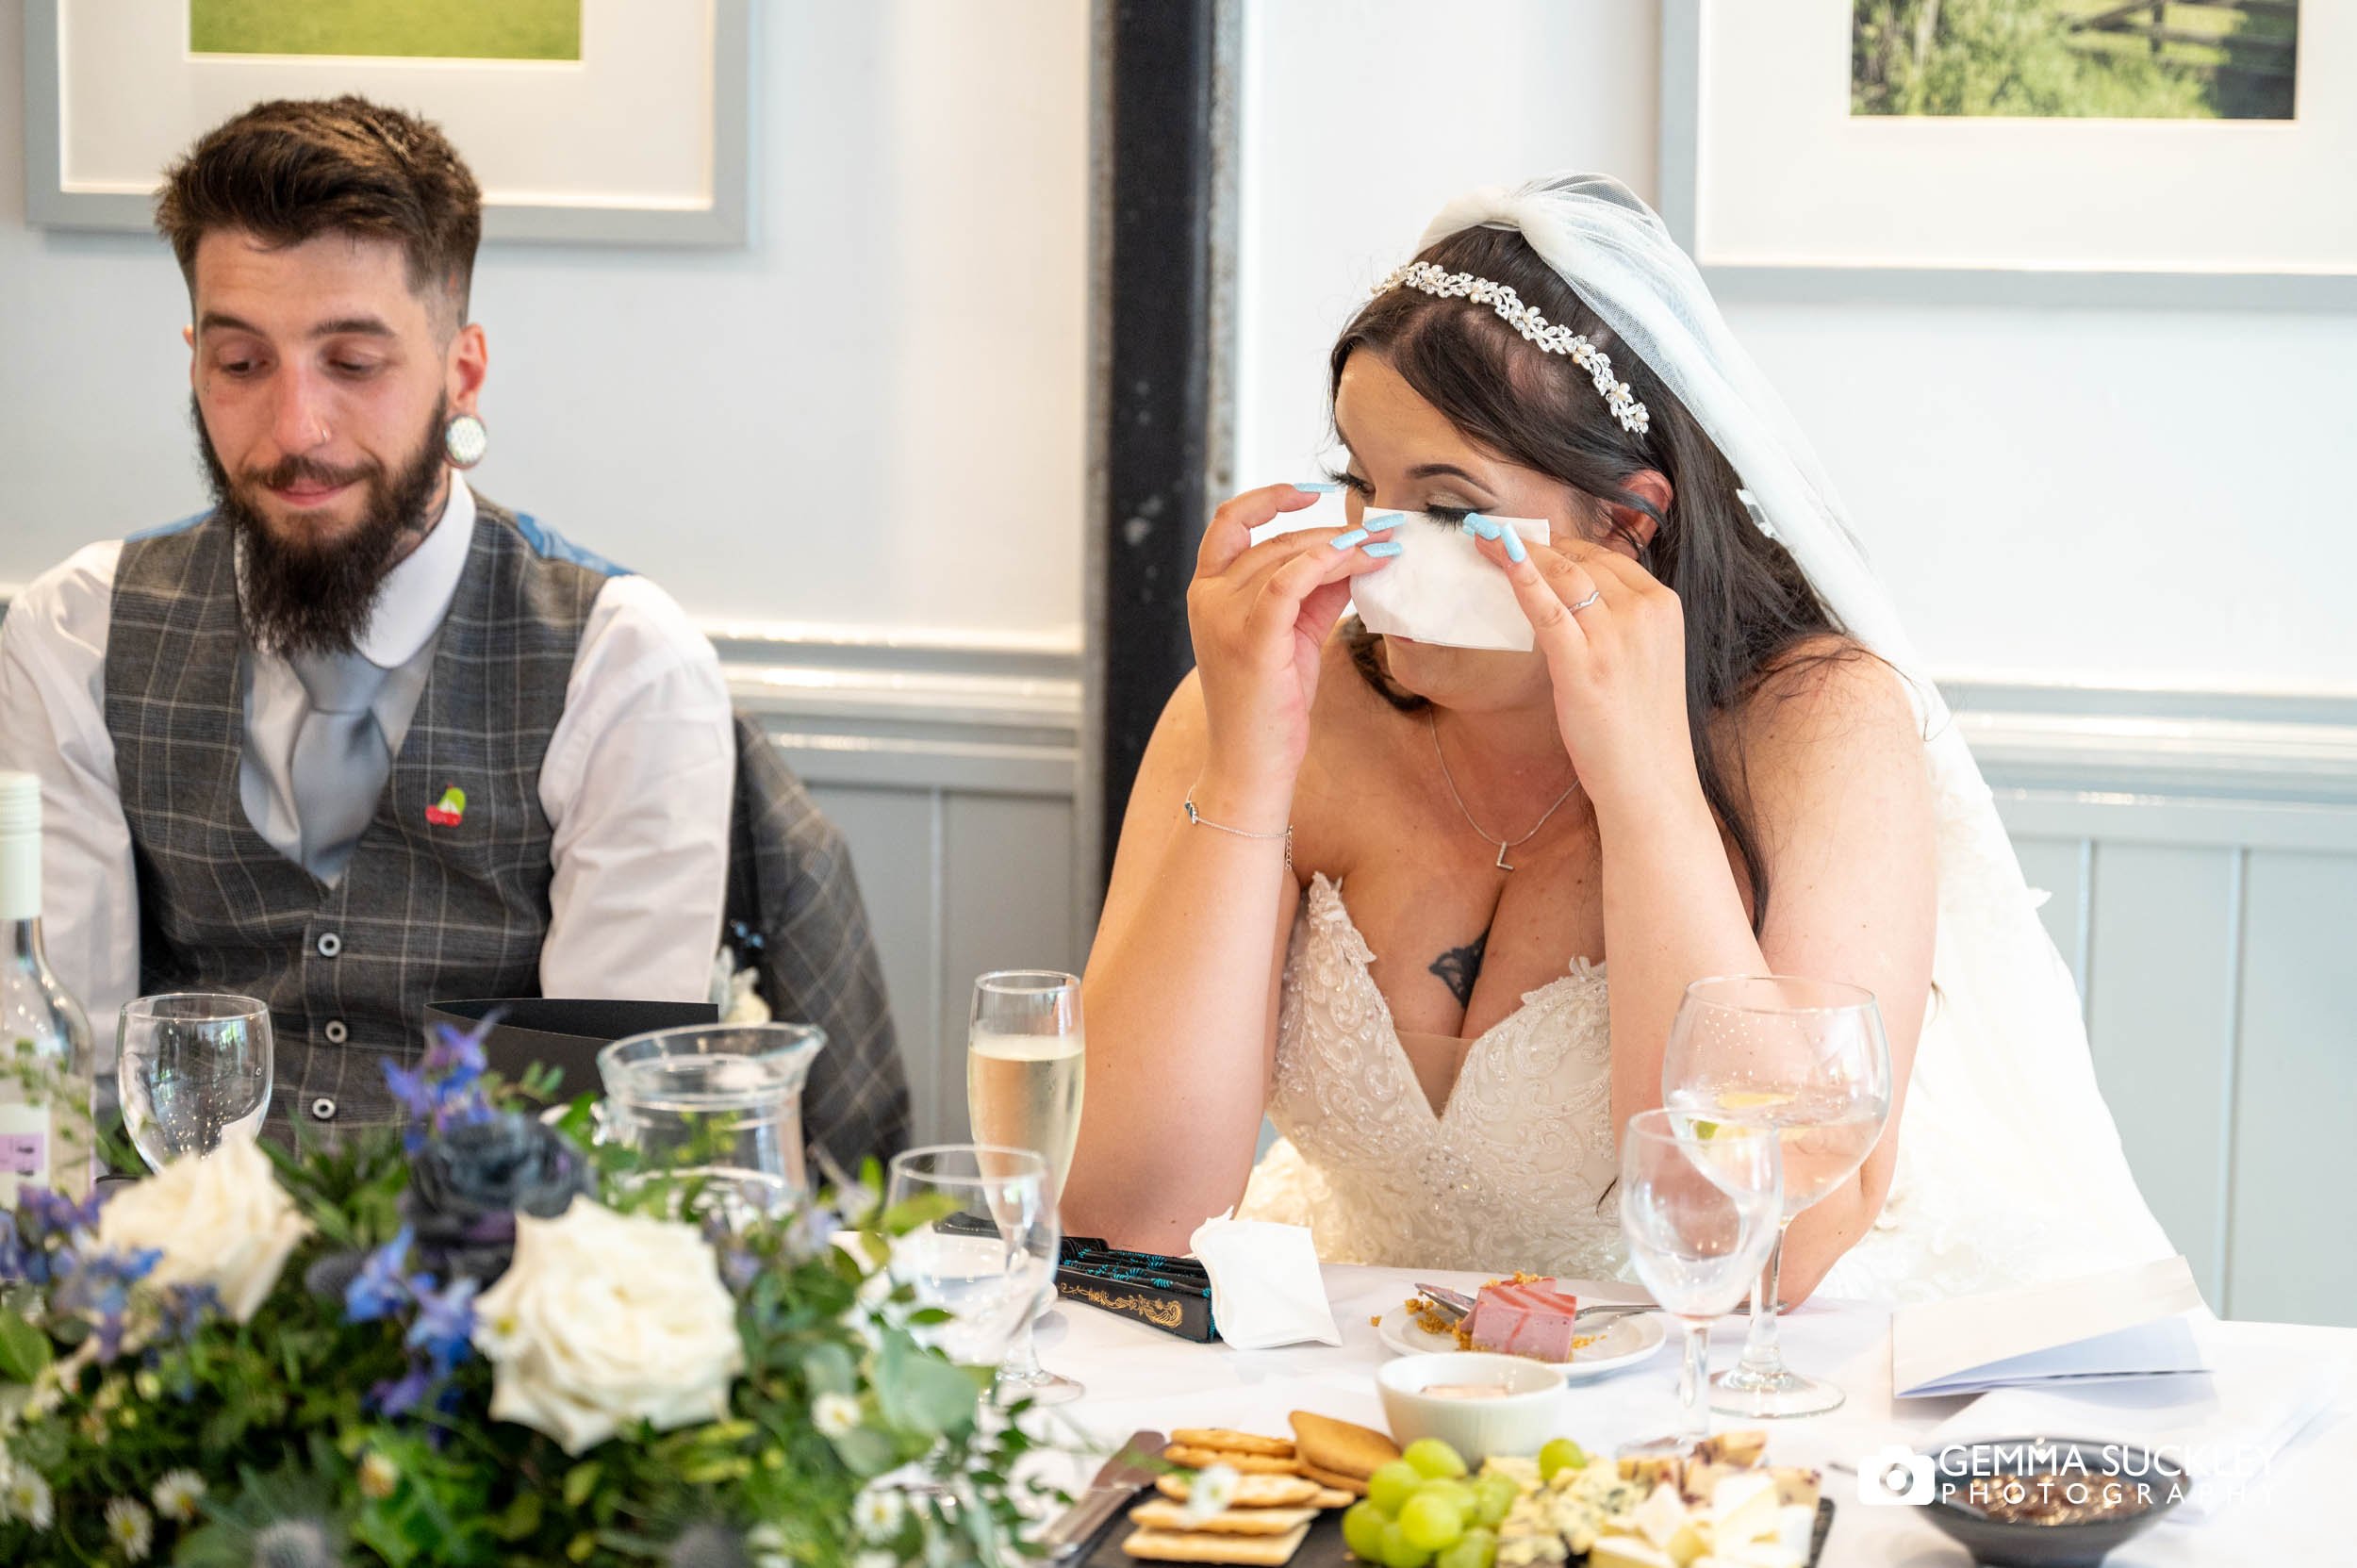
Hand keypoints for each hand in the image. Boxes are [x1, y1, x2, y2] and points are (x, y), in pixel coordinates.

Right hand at [1188, 484, 1397, 810]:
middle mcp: (1208, 598)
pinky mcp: (1251, 639)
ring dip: (1344, 549)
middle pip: (1277, 542)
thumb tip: (1353, 553)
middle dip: (1334, 534)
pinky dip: (1326, 563)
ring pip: (1289, 557)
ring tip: (1386, 549)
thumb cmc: (1271, 705)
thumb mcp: (1293, 635)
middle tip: (1383, 533)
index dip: (1269, 499)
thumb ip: (1314, 592)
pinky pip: (1290, 581)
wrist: (1252, 764)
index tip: (1312, 493)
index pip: (1231, 522)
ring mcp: (1224, 617)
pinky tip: (1360, 559)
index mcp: (1208, 592)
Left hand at [1470, 521, 1696, 817]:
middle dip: (1537, 544)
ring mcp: (1616, 638)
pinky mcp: (1585, 665)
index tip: (1533, 539)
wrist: (1651, 782)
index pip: (1609, 558)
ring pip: (1563, 575)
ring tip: (1484, 539)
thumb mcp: (1645, 660)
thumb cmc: (1642, 729)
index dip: (1565, 545)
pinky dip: (1521, 576)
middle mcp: (1645, 614)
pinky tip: (1497, 556)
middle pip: (1583, 561)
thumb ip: (1621, 624)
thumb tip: (1575, 598)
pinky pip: (1548, 609)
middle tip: (1497, 535)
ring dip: (1518, 550)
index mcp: (1664, 608)